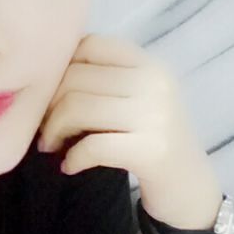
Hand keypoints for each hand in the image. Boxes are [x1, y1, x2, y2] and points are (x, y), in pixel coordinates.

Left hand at [38, 34, 217, 193]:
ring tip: (51, 146)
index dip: (60, 69)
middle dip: (48, 106)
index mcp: (149, 64)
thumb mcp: (135, 100)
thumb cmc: (149, 140)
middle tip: (45, 130)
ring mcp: (157, 115)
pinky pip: (92, 146)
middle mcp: (156, 82)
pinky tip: (69, 166)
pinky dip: (73, 158)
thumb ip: (102, 80)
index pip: (89, 45)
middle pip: (75, 77)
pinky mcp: (152, 151)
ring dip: (53, 131)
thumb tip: (44, 74)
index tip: (52, 96)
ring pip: (77, 108)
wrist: (190, 189)